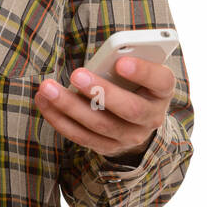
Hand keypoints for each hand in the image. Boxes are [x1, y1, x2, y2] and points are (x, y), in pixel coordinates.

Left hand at [33, 56, 173, 160]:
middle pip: (129, 109)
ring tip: (47, 88)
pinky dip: (59, 119)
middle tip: (76, 75)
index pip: (160, 81)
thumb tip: (101, 60)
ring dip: (70, 106)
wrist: (137, 119)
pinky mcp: (107, 146)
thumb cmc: (134, 82)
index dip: (143, 72)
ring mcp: (130, 136)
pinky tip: (44, 102)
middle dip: (101, 92)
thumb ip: (125, 60)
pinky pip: (81, 136)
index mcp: (162, 91)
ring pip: (99, 124)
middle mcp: (150, 117)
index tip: (121, 62)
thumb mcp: (138, 68)